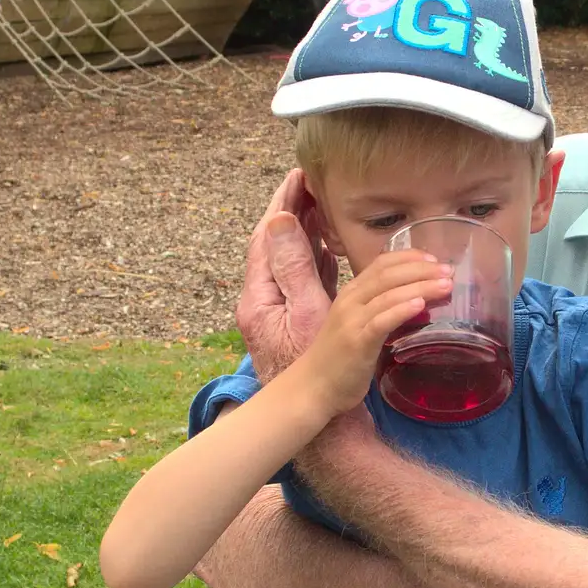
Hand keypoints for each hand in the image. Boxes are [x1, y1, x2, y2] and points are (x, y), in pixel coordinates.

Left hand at [235, 170, 339, 382]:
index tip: (298, 176)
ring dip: (304, 231)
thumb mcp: (305, 313)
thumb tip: (280, 219)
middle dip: (292, 211)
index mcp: (260, 294)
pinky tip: (328, 248)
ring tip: (321, 205)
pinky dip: (315, 255)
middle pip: (275, 244)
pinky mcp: (294, 321)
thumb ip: (294, 266)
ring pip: (289, 260)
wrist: (308, 411)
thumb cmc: (313, 369)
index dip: (282, 203)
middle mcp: (264, 299)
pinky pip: (303, 277)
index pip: (266, 236)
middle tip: (312, 183)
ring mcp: (278, 310)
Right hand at [294, 250, 450, 416]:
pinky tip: (421, 305)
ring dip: (421, 286)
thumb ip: (381, 310)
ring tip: (445, 286)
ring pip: (389, 294)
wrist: (312, 387)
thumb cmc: (339, 358)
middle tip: (448, 271)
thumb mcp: (359, 324)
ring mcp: (352, 321)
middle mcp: (350, 301)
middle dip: (422, 269)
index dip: (410, 257)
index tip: (434, 259)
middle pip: (389, 274)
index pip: (382, 263)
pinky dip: (402, 309)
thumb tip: (418, 300)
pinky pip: (382, 320)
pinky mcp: (357, 342)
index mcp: (351, 293)